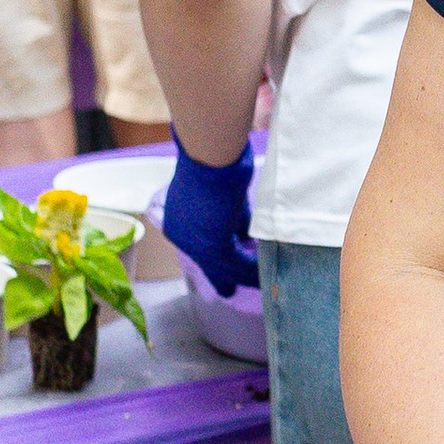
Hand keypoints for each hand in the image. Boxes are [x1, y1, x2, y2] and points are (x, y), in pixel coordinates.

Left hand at [164, 141, 258, 295]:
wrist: (209, 152)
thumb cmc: (213, 159)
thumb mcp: (221, 194)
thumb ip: (229, 216)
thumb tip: (244, 234)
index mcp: (177, 220)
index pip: (199, 246)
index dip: (218, 257)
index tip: (234, 261)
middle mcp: (181, 235)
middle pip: (207, 263)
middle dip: (222, 277)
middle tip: (230, 290)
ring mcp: (194, 243)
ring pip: (224, 267)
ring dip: (245, 275)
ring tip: (261, 282)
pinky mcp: (212, 246)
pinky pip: (237, 264)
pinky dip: (252, 268)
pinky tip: (265, 270)